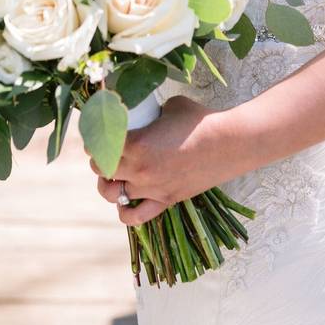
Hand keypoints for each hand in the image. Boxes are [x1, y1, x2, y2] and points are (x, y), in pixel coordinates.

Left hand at [92, 96, 246, 225]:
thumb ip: (150, 114)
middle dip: (100, 159)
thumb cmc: (200, 120)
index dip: (94, 139)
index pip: (98, 146)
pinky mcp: (166, 200)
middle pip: (101, 169)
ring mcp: (152, 188)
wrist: (230, 143)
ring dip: (109, 183)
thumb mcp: (169, 107)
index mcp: (136, 143)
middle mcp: (139, 169)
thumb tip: (143, 115)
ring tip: (116, 174)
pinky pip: (135, 217)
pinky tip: (127, 201)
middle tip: (107, 150)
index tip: (97, 133)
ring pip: (113, 194)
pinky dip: (126, 212)